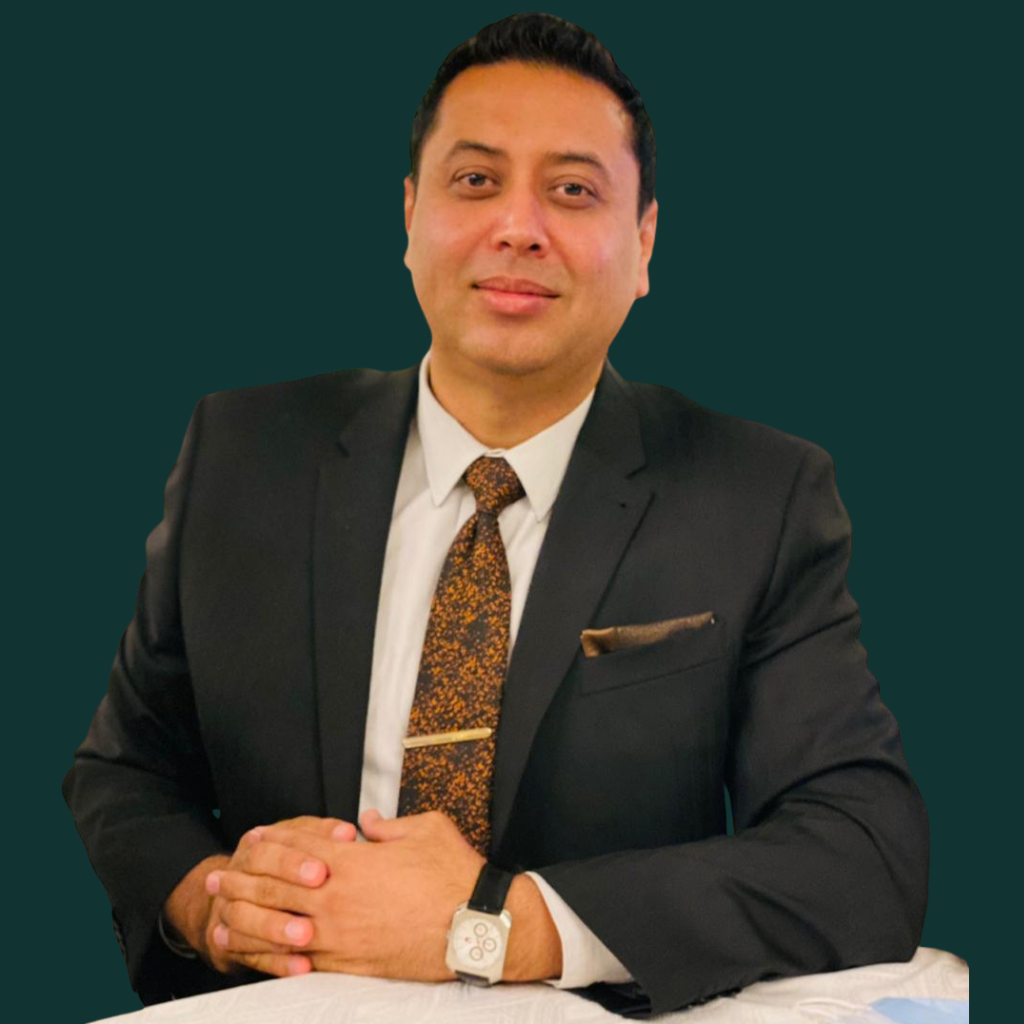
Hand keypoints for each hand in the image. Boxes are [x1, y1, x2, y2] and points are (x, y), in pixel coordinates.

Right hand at [162, 816, 356, 976]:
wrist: (238, 895)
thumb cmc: (282, 864)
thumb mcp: (300, 842)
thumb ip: (322, 835)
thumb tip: (346, 834)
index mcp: (253, 847)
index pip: (267, 850)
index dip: (292, 862)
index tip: (321, 872)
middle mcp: (236, 877)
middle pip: (256, 886)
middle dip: (286, 896)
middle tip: (316, 901)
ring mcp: (228, 912)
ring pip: (246, 921)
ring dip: (276, 930)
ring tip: (306, 936)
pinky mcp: (231, 946)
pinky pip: (251, 956)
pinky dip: (277, 962)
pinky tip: (302, 965)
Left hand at [214, 810, 484, 979]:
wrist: (476, 926)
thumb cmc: (454, 875)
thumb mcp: (426, 830)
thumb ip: (391, 825)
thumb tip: (370, 822)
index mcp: (352, 861)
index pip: (295, 849)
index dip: (268, 843)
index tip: (249, 840)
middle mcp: (337, 899)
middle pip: (275, 889)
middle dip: (241, 882)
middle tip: (218, 879)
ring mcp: (340, 936)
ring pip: (278, 930)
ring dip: (245, 922)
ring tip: (221, 920)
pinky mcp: (351, 965)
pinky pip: (300, 962)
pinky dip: (271, 958)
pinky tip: (258, 956)